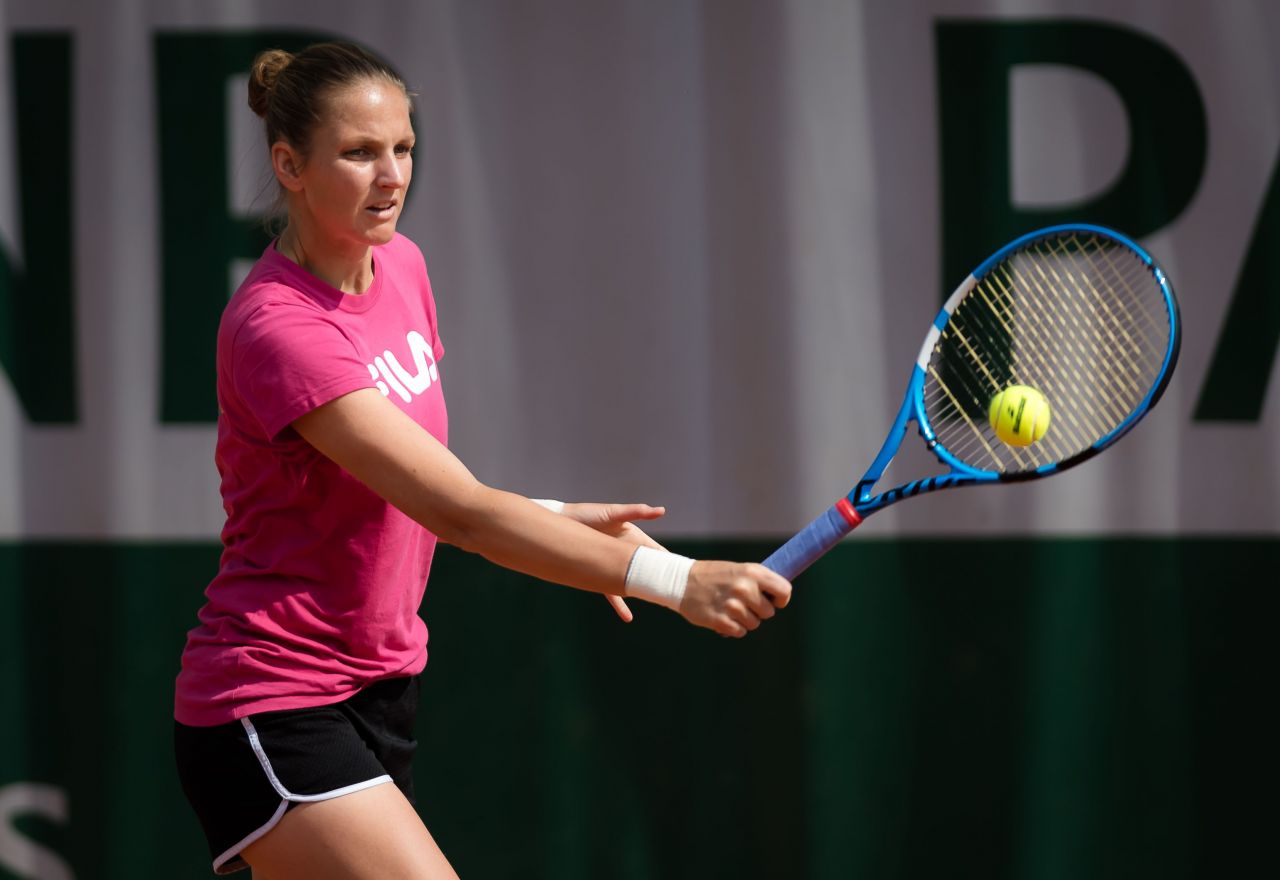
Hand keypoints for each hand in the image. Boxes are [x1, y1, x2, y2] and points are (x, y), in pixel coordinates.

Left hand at [561, 502, 667, 622]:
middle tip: (677, 596)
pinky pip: (612, 592)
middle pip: (647, 571)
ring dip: (643, 594)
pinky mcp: (599, 574)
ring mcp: (613, 566)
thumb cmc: (586, 515)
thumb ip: (635, 512)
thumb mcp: (612, 513)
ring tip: (658, 605)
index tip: (684, 574)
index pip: (656, 552)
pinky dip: (620, 604)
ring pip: (633, 583)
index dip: (669, 562)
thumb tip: (661, 510)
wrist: (559, 524)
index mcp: (633, 538)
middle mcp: (626, 553)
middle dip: (661, 582)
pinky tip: (628, 617)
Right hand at [679, 561, 791, 637]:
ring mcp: (733, 606)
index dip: (780, 599)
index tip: (772, 600)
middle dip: (758, 610)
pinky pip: (740, 632)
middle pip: (768, 612)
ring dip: (744, 620)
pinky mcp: (721, 621)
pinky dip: (733, 627)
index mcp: (752, 572)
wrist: (682, 582)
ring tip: (729, 608)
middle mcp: (744, 588)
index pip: (784, 590)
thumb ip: (760, 581)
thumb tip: (781, 597)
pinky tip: (722, 616)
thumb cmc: (715, 576)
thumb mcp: (739, 569)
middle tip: (742, 602)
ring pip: (754, 624)